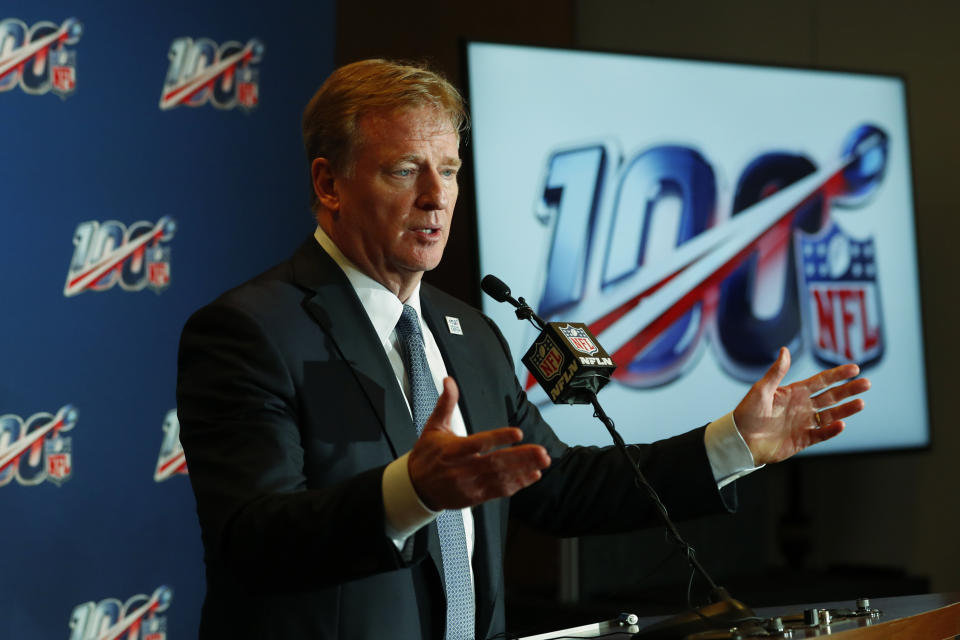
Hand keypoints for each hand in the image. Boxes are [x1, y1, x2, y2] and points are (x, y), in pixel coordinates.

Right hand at [408, 377, 550, 510]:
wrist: (415, 488)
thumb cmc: (426, 455)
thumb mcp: (433, 427)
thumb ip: (446, 404)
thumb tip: (449, 381)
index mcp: (452, 450)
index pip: (479, 443)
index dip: (499, 438)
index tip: (517, 432)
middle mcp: (462, 469)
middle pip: (495, 463)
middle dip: (521, 457)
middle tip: (541, 451)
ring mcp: (469, 485)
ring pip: (501, 478)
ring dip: (524, 470)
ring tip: (543, 461)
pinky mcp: (474, 497)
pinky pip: (499, 492)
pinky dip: (517, 484)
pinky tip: (533, 476)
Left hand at [733, 347, 870, 464]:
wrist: (740, 440)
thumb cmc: (747, 413)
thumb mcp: (761, 390)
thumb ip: (776, 372)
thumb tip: (785, 350)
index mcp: (794, 392)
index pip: (821, 381)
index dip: (837, 375)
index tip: (854, 368)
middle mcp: (802, 406)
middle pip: (831, 396)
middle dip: (848, 390)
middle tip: (867, 383)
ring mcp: (804, 423)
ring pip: (830, 414)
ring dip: (846, 409)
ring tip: (861, 403)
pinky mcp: (802, 440)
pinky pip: (821, 434)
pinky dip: (831, 430)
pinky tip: (841, 424)